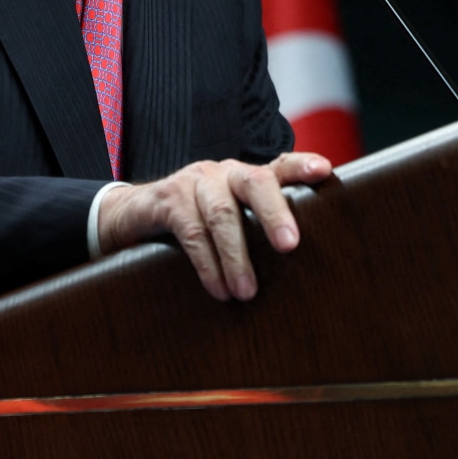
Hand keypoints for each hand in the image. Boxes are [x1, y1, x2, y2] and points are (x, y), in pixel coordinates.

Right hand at [96, 152, 331, 300]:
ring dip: (236, 256)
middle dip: (275, 213)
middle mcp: (224, 172)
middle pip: (256, 182)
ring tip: (247, 292)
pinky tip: (218, 289)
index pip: (279, 166)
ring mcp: (194, 182)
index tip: (324, 171)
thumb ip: (257, 231)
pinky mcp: (167, 200)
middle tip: (289, 246)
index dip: (301, 166)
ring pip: (223, 213)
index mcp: (245, 177)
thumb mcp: (228, 219)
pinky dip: (207, 263)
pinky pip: (192, 231)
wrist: (132, 215)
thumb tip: (301, 271)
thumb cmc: (194, 222)